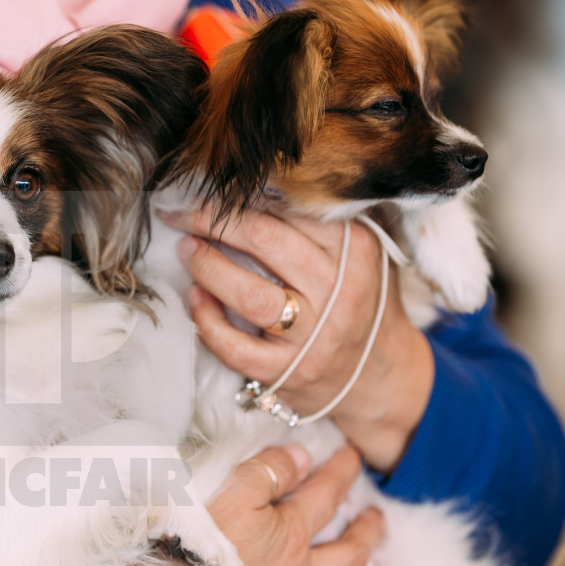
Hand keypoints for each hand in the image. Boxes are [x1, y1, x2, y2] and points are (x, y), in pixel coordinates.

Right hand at [122, 445, 385, 565]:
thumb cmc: (191, 552)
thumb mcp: (230, 492)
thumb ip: (268, 471)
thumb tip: (301, 455)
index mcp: (289, 539)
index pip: (325, 498)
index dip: (341, 474)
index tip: (353, 458)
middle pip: (344, 561)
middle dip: (365, 538)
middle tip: (378, 524)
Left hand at [162, 208, 434, 471]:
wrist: (382, 375)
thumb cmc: (358, 302)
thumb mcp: (358, 255)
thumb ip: (318, 223)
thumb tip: (249, 190)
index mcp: (356, 250)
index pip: (289, 209)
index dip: (239, 197)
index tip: (206, 191)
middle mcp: (339, 291)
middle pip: (264, 240)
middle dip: (213, 221)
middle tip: (182, 215)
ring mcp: (314, 336)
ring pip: (249, 294)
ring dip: (208, 268)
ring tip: (187, 251)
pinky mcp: (288, 372)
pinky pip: (236, 347)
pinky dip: (207, 322)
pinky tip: (196, 301)